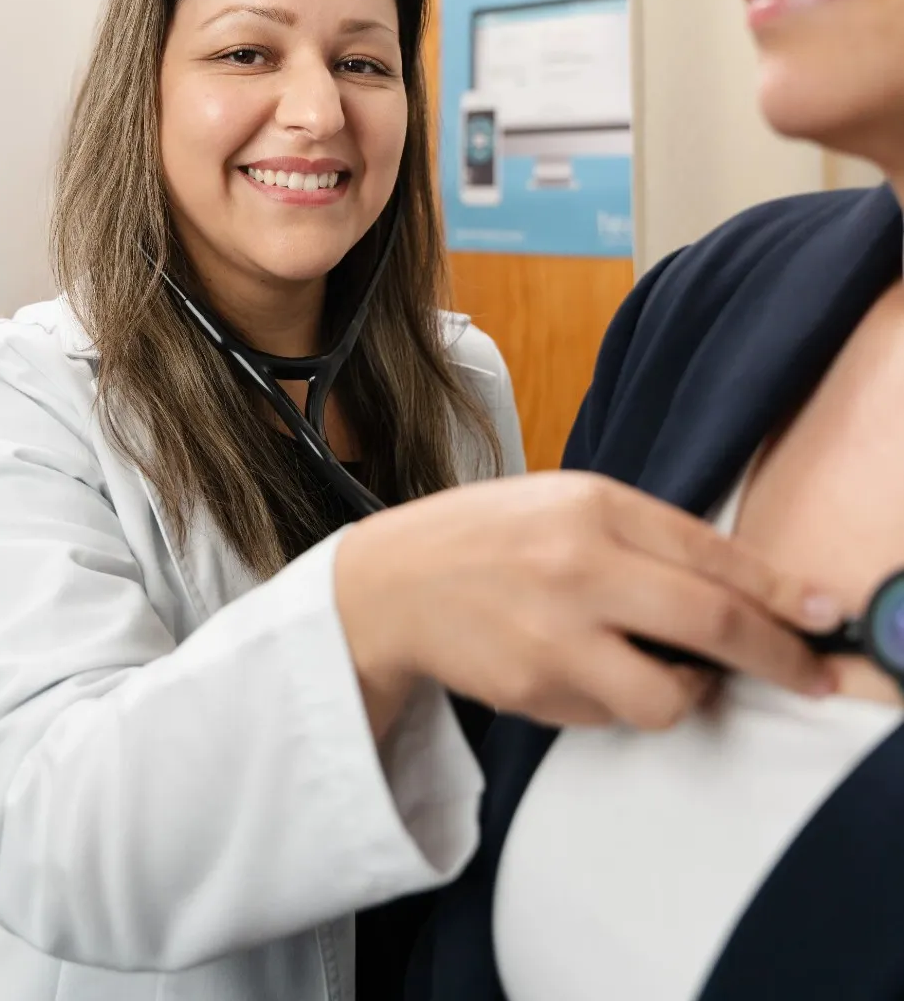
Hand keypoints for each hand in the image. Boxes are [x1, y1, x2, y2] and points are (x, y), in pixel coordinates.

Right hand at [333, 472, 839, 740]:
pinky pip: (613, 716)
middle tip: (814, 674)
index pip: (710, 553)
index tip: (827, 616)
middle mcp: (576, 568)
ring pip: (669, 697)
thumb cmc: (490, 535)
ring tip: (666, 666)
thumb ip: (648, 534)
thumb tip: (745, 585)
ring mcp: (553, 637)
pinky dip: (619, 699)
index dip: (781, 592)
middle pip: (710, 623)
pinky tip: (587, 667)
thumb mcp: (567, 503)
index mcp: (591, 506)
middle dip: (778, 656)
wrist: (392, 584)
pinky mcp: (533, 692)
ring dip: (688, 690)